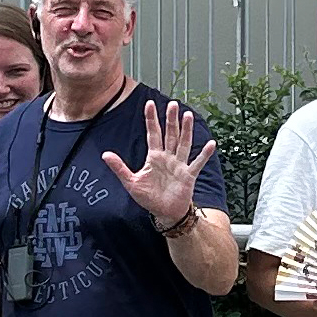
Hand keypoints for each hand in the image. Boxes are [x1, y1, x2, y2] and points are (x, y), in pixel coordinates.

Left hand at [101, 100, 218, 230]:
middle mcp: (168, 157)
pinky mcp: (188, 175)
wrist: (164, 213)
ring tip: (187, 115)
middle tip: (172, 104)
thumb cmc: (149, 198)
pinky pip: (197, 163)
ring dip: (186, 130)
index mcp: (154, 157)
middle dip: (171, 119)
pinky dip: (204, 154)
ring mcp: (179, 165)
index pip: (153, 134)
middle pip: (170, 134)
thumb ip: (119, 168)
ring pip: (183, 143)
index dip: (151, 119)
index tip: (149, 104)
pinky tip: (211, 144)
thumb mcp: (131, 182)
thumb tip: (104, 154)